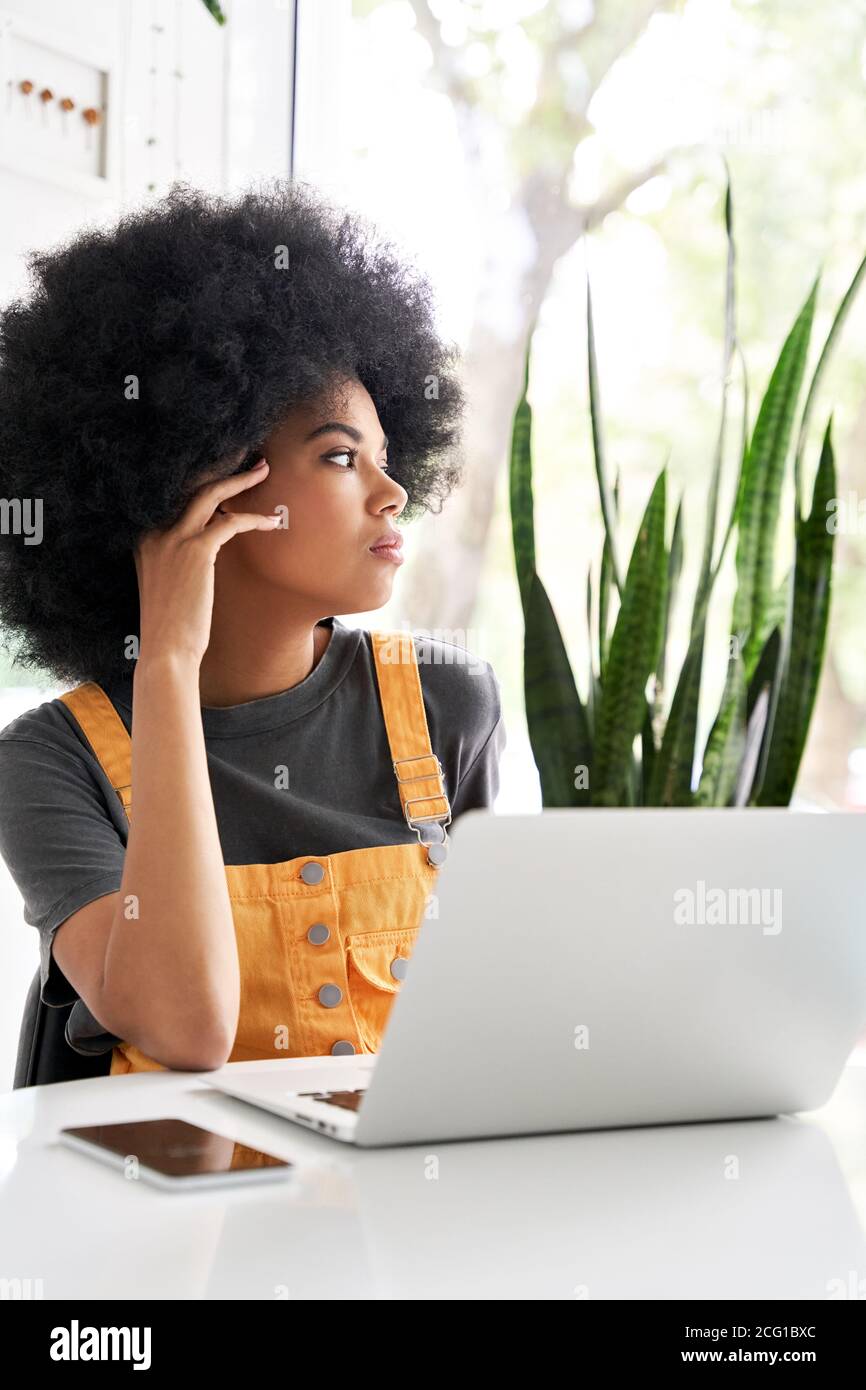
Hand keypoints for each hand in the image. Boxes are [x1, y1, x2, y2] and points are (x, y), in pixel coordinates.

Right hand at [133, 455, 280, 668]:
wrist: (166, 651)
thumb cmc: (170, 625)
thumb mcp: (164, 584)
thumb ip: (173, 560)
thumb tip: (201, 548)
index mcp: (143, 538)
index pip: (174, 497)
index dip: (201, 479)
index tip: (223, 470)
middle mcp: (153, 532)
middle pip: (190, 485)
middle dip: (222, 467)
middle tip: (248, 457)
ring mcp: (172, 539)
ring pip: (210, 493)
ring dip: (240, 479)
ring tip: (264, 470)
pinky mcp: (196, 551)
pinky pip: (230, 522)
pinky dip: (253, 519)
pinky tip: (270, 522)